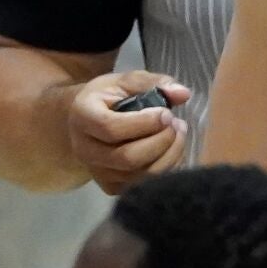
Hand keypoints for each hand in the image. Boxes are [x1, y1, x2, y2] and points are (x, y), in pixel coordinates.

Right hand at [68, 71, 192, 194]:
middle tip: (177, 124)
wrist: (87, 121)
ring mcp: (97, 171)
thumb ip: (154, 83)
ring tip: (178, 133)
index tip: (167, 113)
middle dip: (161, 141)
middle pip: (128, 157)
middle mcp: (85, 149)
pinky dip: (167, 168)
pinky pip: (144, 184)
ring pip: (139, 175)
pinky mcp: (111, 186)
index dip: (145, 123)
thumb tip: (183, 93)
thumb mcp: (126, 81)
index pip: (111, 128)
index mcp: (83, 117)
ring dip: (169, 155)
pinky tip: (172, 150)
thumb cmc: (109, 98)